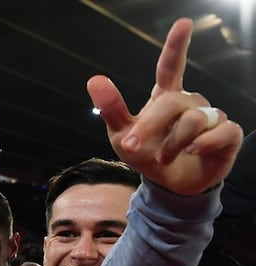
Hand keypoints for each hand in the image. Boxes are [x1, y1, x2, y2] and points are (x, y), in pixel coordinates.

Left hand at [88, 18, 242, 195]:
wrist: (170, 185)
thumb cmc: (148, 154)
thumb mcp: (122, 136)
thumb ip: (112, 109)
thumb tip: (94, 79)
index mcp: (165, 98)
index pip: (171, 67)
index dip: (176, 46)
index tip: (183, 24)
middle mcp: (190, 102)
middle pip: (173, 101)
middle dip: (150, 125)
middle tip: (132, 146)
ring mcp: (212, 117)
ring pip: (194, 119)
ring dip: (172, 143)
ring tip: (164, 158)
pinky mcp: (228, 135)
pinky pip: (221, 131)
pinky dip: (203, 144)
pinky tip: (191, 152)